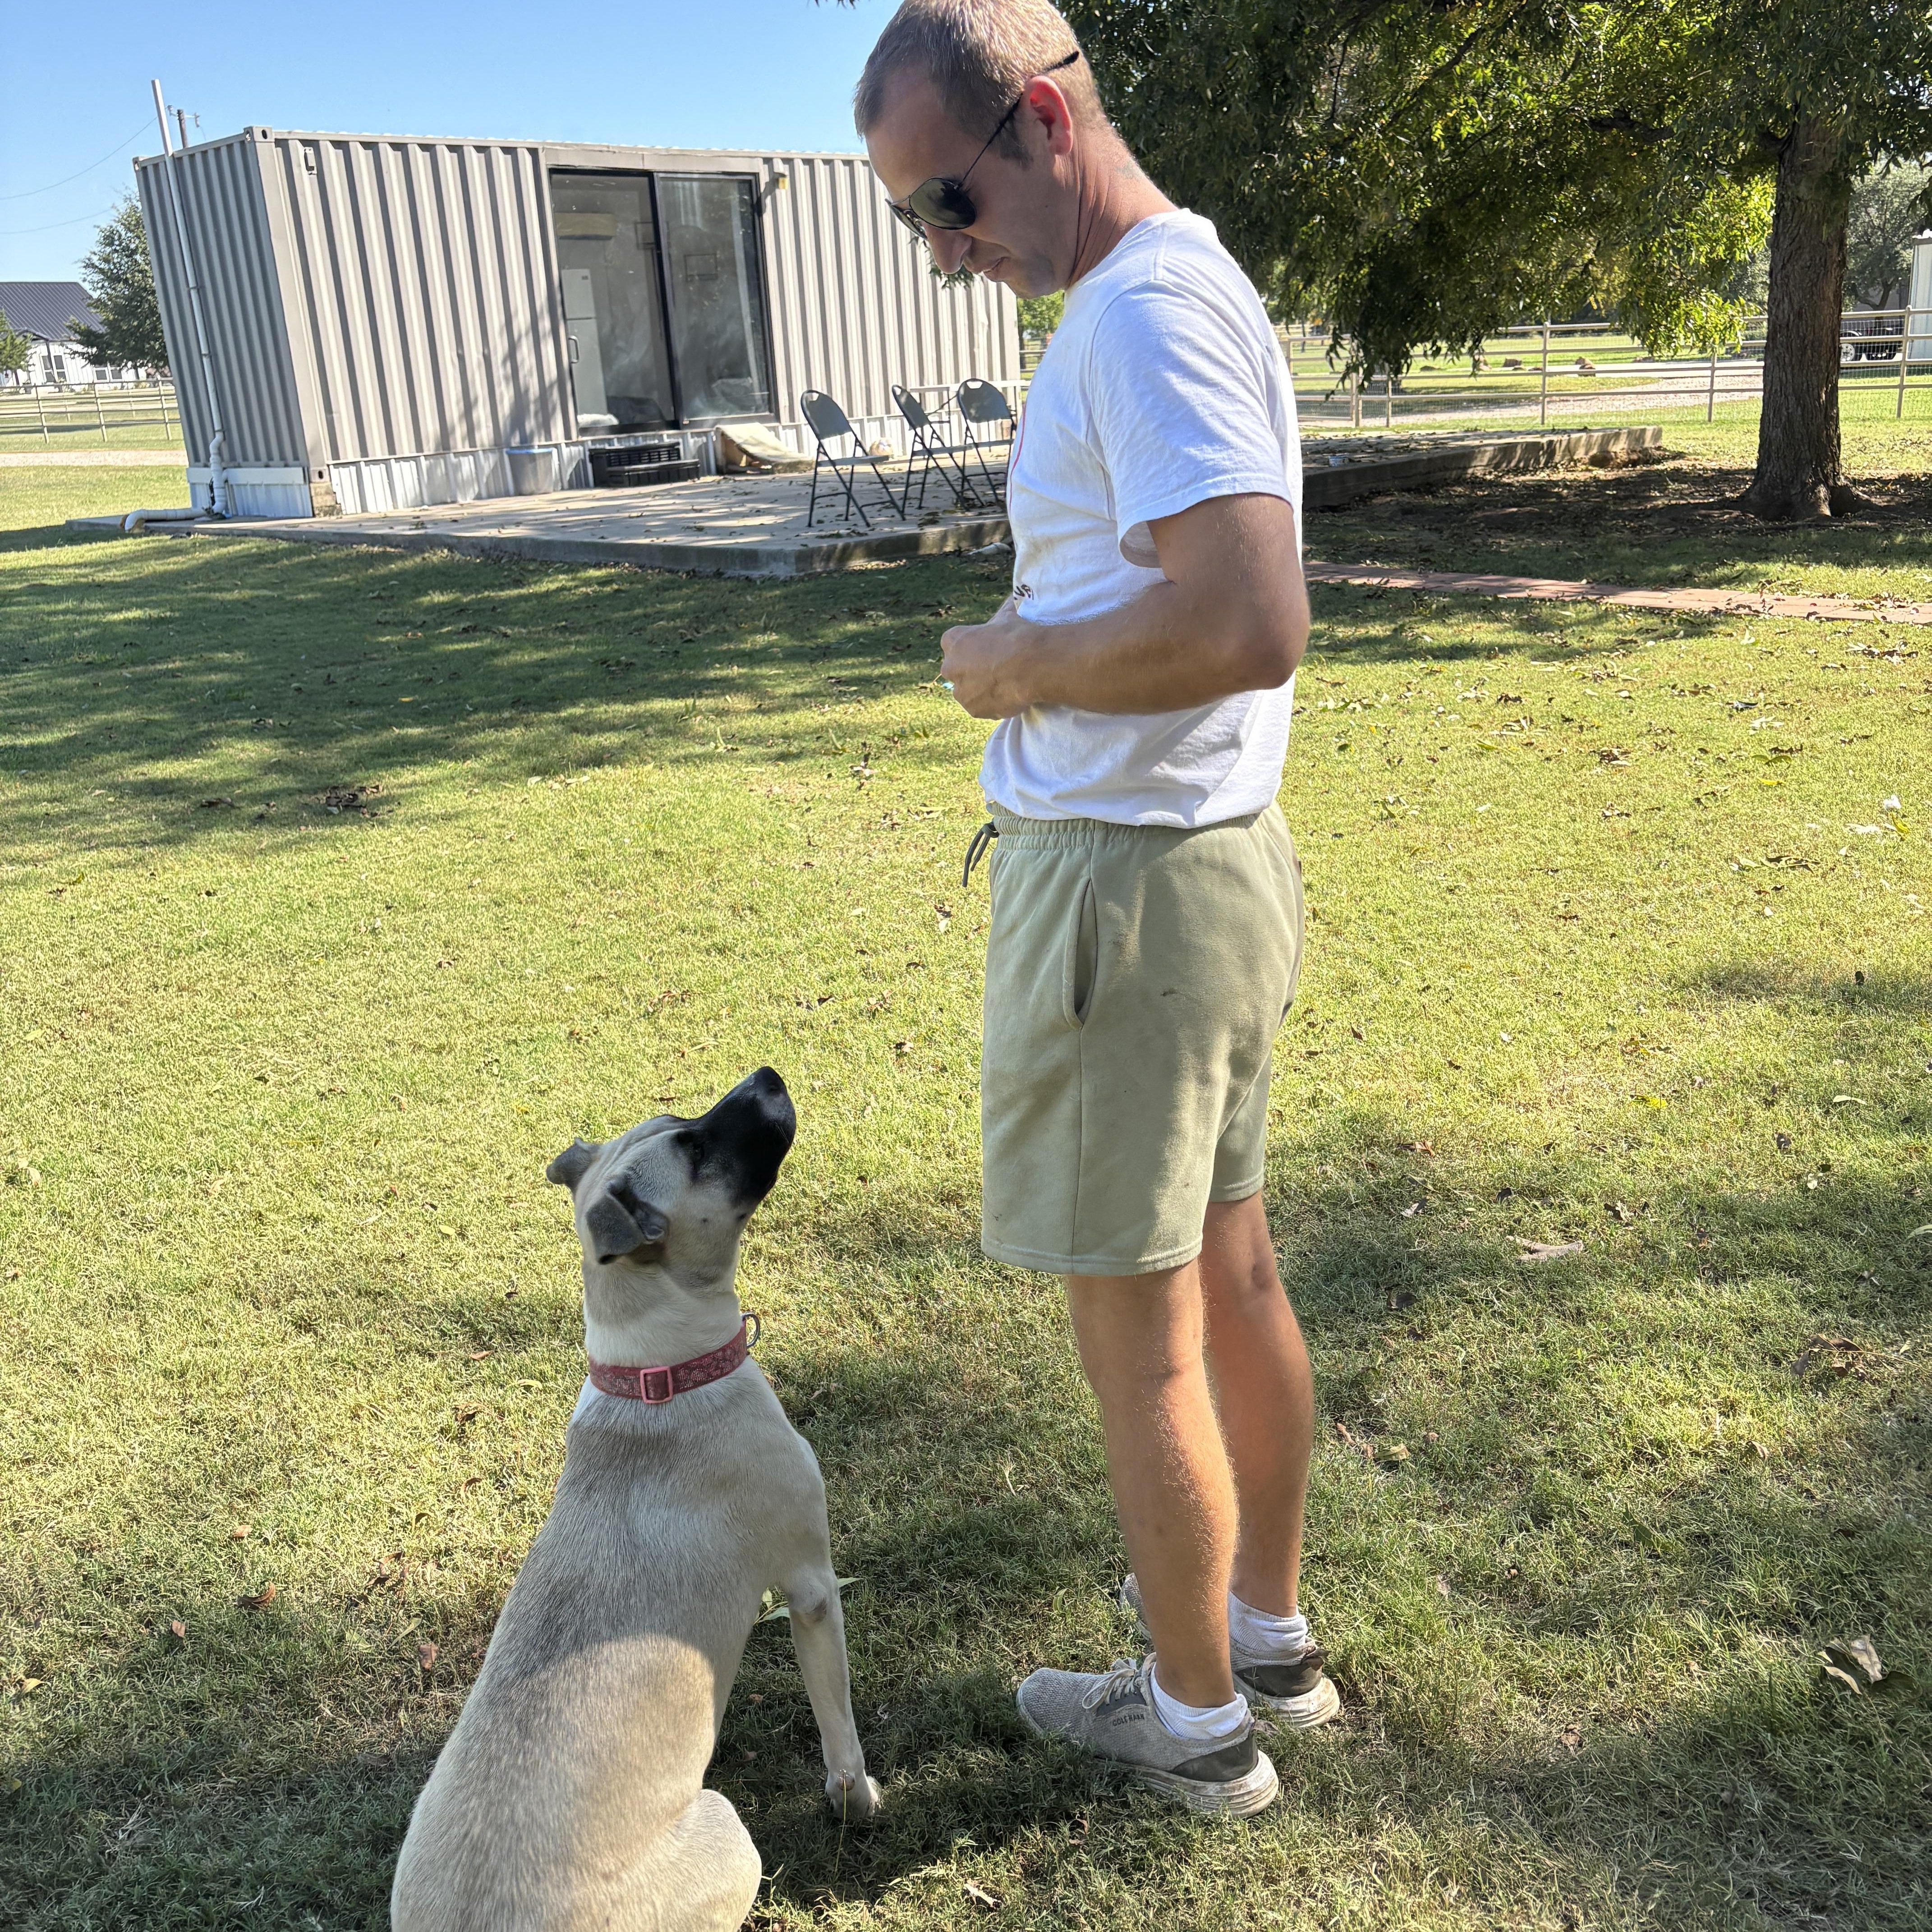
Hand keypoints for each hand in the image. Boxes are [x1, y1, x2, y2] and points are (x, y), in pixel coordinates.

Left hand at [939, 596, 1038, 717]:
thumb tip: (1011, 601)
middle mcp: (950, 666)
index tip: (984, 650)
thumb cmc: (1018, 636)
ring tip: (1003, 685)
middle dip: (970, 670)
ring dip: (979, 689)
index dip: (969, 648)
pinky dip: (990, 704)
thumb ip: (1000, 615)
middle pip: (956, 670)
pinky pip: (979, 707)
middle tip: (994, 669)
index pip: (952, 644)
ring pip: (966, 691)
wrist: (1031, 664)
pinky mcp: (973, 709)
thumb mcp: (1007, 616)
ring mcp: (960, 690)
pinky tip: (1007, 696)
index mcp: (953, 640)